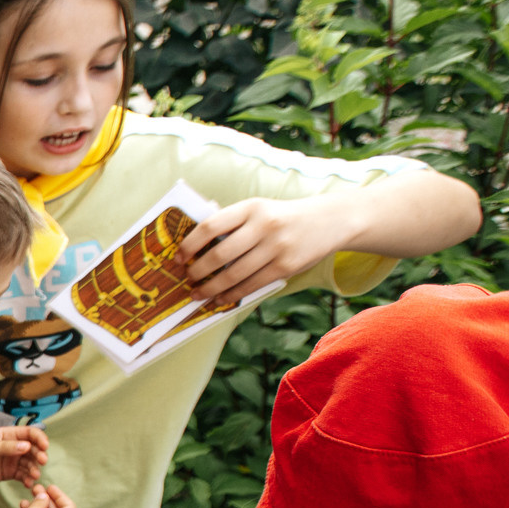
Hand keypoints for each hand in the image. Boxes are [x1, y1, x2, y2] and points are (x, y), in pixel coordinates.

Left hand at [0, 425, 48, 488]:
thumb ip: (6, 447)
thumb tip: (27, 446)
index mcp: (8, 434)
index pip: (30, 433)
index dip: (39, 438)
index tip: (45, 447)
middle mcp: (13, 446)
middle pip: (33, 449)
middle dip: (39, 455)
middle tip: (42, 462)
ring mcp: (12, 460)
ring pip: (30, 463)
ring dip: (34, 468)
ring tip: (34, 476)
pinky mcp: (10, 473)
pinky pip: (23, 475)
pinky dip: (28, 479)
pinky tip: (28, 483)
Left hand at [180, 195, 348, 308]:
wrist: (330, 220)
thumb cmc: (282, 217)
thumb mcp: (258, 209)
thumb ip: (230, 221)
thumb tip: (194, 240)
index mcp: (250, 207)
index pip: (211, 226)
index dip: (190, 244)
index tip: (178, 257)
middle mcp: (263, 225)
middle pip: (220, 254)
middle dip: (198, 270)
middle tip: (187, 279)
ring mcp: (276, 247)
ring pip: (234, 274)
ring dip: (211, 288)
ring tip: (198, 294)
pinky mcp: (286, 266)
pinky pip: (252, 285)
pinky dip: (232, 295)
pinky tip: (220, 300)